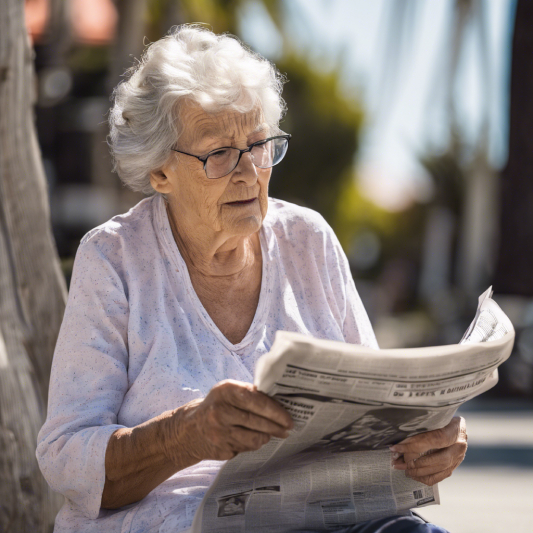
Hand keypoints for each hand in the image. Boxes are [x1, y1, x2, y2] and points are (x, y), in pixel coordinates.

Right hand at [166, 380, 293, 463]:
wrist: (188, 429)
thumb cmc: (216, 406)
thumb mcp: (227, 392)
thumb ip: (249, 394)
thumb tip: (280, 402)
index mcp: (225, 391)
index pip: (257, 401)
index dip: (276, 411)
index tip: (288, 418)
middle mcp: (220, 411)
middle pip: (258, 422)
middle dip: (277, 426)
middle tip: (288, 428)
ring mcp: (219, 433)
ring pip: (255, 438)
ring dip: (267, 436)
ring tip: (272, 433)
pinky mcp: (220, 450)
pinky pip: (246, 448)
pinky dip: (254, 443)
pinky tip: (255, 438)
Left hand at [390, 416, 466, 485]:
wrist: (456, 425)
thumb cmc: (440, 417)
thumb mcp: (434, 416)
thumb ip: (422, 425)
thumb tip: (399, 436)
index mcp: (456, 429)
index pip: (435, 439)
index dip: (413, 445)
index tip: (396, 448)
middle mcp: (459, 445)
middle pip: (437, 458)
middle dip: (414, 461)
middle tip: (396, 462)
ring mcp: (458, 458)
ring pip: (438, 469)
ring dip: (417, 471)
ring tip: (401, 467)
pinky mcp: (454, 466)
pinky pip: (440, 476)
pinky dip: (424, 477)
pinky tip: (412, 474)